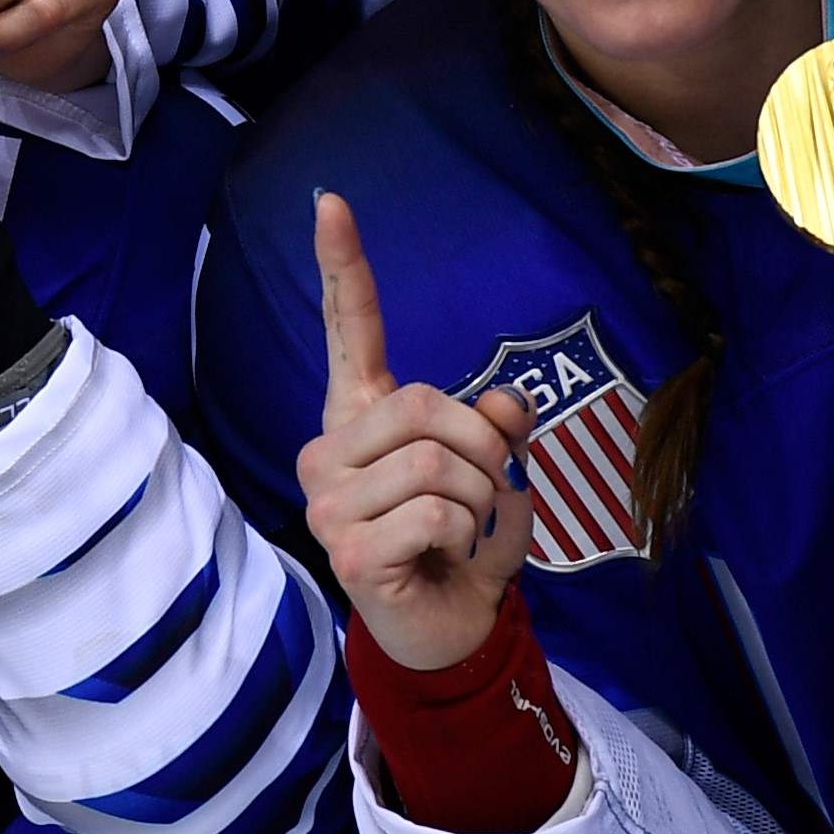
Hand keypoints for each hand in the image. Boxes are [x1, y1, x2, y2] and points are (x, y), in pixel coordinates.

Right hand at [293, 191, 541, 676]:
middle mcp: (329, 452)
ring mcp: (328, 502)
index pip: (347, 331)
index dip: (341, 266)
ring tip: (468, 532)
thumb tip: (506, 403)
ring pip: (436, 461)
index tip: (330, 201)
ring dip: (482, 498)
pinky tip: (449, 559)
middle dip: (485, 446)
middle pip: (423, 403)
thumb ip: (496, 425)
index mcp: (359, 419)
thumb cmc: (462, 544)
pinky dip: (471, 535)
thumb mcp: (495, 473)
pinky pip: (439, 512)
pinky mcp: (346, 549)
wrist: (447, 633)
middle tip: (490, 490)